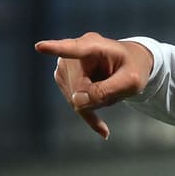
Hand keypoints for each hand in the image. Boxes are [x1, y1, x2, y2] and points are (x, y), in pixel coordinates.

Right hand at [34, 33, 154, 139]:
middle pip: (79, 88)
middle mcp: (73, 54)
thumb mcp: (132, 81)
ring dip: (96, 102)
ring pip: (76, 99)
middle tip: (118, 89)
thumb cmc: (133, 68)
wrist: (130, 65)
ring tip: (111, 89)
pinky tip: (103, 130)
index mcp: (93, 45)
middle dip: (99, 97)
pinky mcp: (63, 79)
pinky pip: (74, 104)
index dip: (56, 48)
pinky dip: (89, 114)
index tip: (41, 47)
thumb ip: (107, 91)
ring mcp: (65, 67)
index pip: (73, 49)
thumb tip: (76, 102)